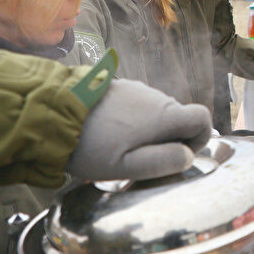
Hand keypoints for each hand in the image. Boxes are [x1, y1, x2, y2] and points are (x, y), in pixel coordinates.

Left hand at [66, 79, 212, 180]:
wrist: (50, 113)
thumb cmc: (90, 145)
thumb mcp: (127, 166)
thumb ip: (163, 162)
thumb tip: (187, 156)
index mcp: (164, 116)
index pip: (202, 118)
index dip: (200, 138)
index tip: (180, 154)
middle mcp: (155, 97)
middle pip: (179, 117)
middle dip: (170, 139)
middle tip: (142, 159)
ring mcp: (137, 89)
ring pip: (158, 111)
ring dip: (150, 130)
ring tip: (121, 148)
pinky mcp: (119, 87)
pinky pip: (139, 105)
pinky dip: (134, 121)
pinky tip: (110, 133)